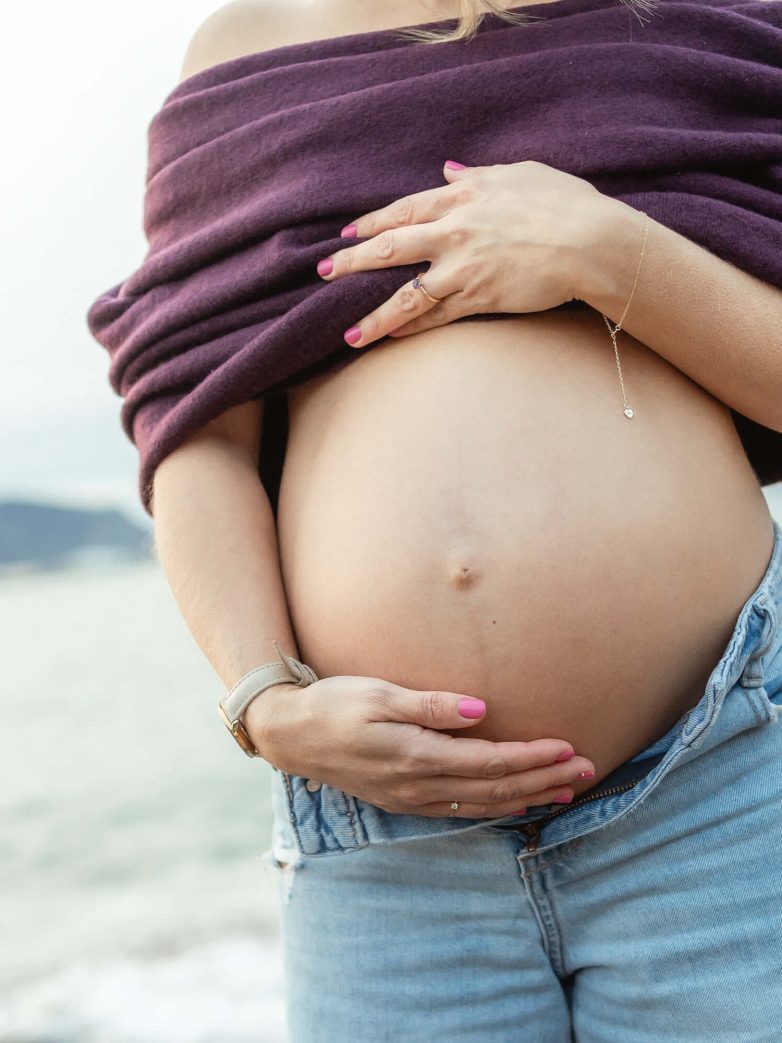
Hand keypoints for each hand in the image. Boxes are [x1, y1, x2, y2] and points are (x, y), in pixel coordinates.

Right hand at [243, 674, 595, 818]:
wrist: (292, 734)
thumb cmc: (335, 704)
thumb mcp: (380, 694)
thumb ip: (431, 705)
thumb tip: (482, 709)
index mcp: (417, 756)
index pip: (491, 762)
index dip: (533, 757)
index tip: (570, 747)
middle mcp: (420, 785)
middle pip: (497, 788)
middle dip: (544, 780)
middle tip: (588, 769)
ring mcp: (412, 798)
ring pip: (484, 805)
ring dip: (528, 797)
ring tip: (565, 791)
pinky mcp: (405, 800)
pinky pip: (462, 810)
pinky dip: (497, 807)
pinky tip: (516, 803)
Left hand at [317, 159, 615, 347]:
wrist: (591, 240)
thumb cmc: (564, 202)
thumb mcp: (519, 173)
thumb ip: (478, 174)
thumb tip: (448, 168)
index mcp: (463, 197)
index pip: (404, 210)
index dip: (372, 222)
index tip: (346, 233)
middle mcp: (455, 232)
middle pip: (390, 248)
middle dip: (351, 263)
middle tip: (322, 274)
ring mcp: (464, 268)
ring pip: (407, 295)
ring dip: (374, 316)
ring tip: (347, 335)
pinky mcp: (479, 298)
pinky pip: (437, 317)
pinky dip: (412, 329)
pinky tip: (390, 339)